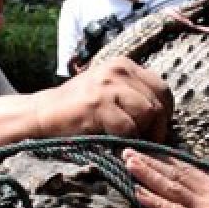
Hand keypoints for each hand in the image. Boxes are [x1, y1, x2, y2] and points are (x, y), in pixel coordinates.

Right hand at [44, 57, 170, 140]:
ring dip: (144, 132)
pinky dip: (127, 140)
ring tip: (131, 141)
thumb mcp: (110, 90)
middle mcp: (119, 70)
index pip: (161, 88)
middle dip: (158, 126)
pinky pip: (129, 127)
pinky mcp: (98, 104)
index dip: (165, 113)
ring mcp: (108, 86)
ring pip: (148, 111)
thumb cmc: (78, 107)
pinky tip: (116, 142)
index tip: (155, 128)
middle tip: (147, 141)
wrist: (43, 113)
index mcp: (125, 65)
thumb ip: (134, 94)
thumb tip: (163, 115)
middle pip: (159, 100)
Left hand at [123, 149, 208, 207]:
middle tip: (127, 149)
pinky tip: (138, 192)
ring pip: (170, 187)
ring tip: (126, 163)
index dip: (168, 160)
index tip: (151, 150)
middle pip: (175, 173)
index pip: (189, 170)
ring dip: (146, 174)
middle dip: (149, 161)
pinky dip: (154, 202)